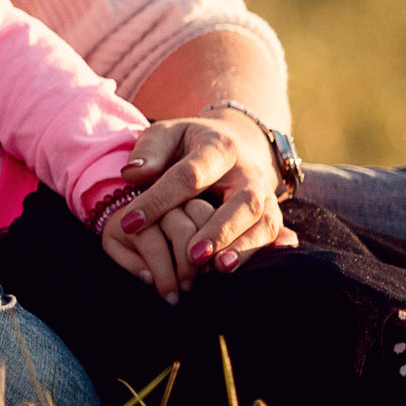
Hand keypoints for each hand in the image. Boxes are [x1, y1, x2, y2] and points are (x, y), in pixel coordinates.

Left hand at [106, 115, 290, 297]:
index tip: (129, 223)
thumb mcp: (166, 135)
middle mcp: (248, 172)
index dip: (159, 199)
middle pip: (243, 201)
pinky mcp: (272, 212)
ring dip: (244, 248)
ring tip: (218, 269)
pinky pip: (277, 232)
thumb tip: (131, 175)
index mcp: (218, 147)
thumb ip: (149, 152)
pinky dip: (272, 250)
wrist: (234, 140)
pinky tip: (257, 270)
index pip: (190, 174)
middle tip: (192, 256)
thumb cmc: (188, 143)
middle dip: (220, 230)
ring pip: (265, 222)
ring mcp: (265, 194)